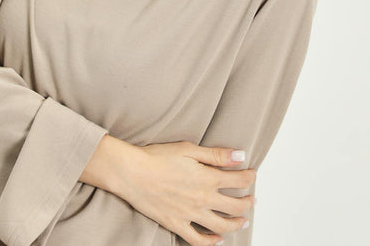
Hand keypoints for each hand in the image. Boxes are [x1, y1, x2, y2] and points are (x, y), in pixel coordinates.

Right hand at [119, 141, 255, 245]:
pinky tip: (218, 240)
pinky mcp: (177, 224)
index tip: (252, 173)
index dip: (249, 177)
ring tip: (242, 221)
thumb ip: (216, 155)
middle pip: (235, 207)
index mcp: (207, 178)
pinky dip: (211, 243)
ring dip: (236, 224)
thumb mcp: (189, 149)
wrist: (132, 173)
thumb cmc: (157, 157)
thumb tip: (240, 156)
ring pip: (222, 226)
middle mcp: (203, 199)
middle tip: (252, 200)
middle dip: (248, 203)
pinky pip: (198, 240)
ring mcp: (190, 215)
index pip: (238, 180)